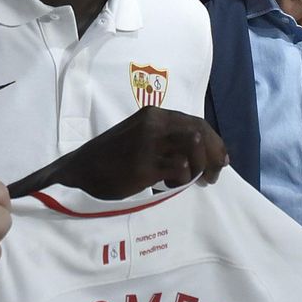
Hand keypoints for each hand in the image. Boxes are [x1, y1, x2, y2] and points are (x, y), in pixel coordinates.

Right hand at [7, 108, 226, 198]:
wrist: (80, 172)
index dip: (215, 141)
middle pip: (200, 133)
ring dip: (201, 167)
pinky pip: (180, 169)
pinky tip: (172, 186)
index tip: (221, 159)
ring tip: (197, 181)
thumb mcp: (138, 137)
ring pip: (194, 148)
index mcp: (153, 115)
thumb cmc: (110, 158)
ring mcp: (149, 143)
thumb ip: (164, 137)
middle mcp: (153, 123)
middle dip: (214, 155)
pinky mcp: (144, 165)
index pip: (196, 122)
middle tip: (215, 174)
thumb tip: (198, 152)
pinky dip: (183, 179)